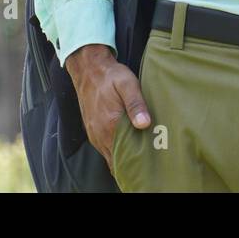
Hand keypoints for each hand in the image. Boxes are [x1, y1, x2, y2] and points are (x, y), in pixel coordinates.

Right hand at [65, 43, 152, 165]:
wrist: (89, 68)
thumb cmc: (111, 76)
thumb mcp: (128, 84)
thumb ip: (136, 104)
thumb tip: (144, 124)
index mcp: (110, 125)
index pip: (124, 156)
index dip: (136, 165)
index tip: (150, 168)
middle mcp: (100, 134)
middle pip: (117, 162)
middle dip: (131, 167)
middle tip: (148, 169)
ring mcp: (95, 134)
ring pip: (110, 157)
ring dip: (123, 162)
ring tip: (140, 165)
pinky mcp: (92, 131)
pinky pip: (104, 150)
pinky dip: (115, 155)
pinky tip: (127, 153)